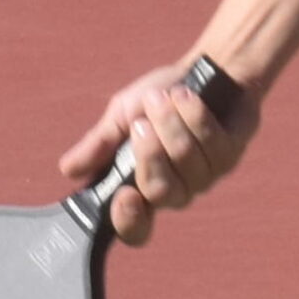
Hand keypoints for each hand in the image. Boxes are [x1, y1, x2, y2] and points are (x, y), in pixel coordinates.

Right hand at [58, 61, 260, 245]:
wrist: (206, 69)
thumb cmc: (159, 96)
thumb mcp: (121, 116)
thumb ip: (99, 143)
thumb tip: (68, 170)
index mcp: (141, 187)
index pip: (135, 229)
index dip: (129, 221)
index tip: (123, 194)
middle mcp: (175, 189)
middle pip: (161, 193)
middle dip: (150, 154)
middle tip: (142, 123)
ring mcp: (205, 176)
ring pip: (187, 163)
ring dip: (171, 124)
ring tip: (164, 96)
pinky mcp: (230, 156)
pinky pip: (212, 143)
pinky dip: (194, 115)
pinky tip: (186, 96)